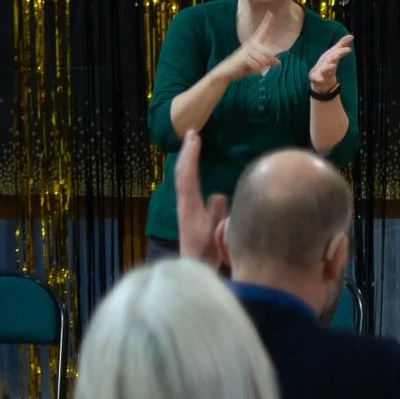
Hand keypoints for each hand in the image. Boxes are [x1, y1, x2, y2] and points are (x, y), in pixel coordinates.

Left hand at [173, 130, 229, 266]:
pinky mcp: (187, 210)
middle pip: (181, 172)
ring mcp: (184, 205)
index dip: (191, 155)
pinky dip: (188, 169)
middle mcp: (184, 202)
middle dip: (186, 151)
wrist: (194, 265)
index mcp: (190, 205)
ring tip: (191, 144)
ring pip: (181, 176)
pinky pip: (186, 183)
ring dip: (186, 159)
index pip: (188, 174)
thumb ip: (217, 213)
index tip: (195, 137)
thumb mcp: (216, 232)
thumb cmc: (207, 251)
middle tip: (192, 132)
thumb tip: (218, 194)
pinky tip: (192, 167)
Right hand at [211, 11, 284, 83]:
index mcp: (254, 43)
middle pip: (269, 53)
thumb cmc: (243, 67)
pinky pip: (258, 64)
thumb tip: (278, 62)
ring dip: (260, 66)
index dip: (267, 22)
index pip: (262, 30)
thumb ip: (268, 62)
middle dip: (267, 62)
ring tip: (251, 66)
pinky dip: (256, 69)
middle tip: (258, 66)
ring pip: (264, 59)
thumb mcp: (258, 65)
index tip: (271, 12)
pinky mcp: (244, 56)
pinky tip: (248, 67)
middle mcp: (251, 44)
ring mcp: (247, 49)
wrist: (227, 71)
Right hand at [308, 34, 353, 94]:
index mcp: (330, 57)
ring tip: (332, 65)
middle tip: (339, 54)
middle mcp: (325, 62)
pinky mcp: (316, 78)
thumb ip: (341, 45)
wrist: (318, 78)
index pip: (336, 52)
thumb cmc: (327, 64)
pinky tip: (321, 79)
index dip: (342, 51)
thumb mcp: (335, 54)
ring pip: (324, 69)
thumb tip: (351, 36)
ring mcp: (320, 70)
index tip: (349, 49)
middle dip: (334, 56)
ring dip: (328, 67)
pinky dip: (319, 79)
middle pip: (330, 59)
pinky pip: (317, 79)